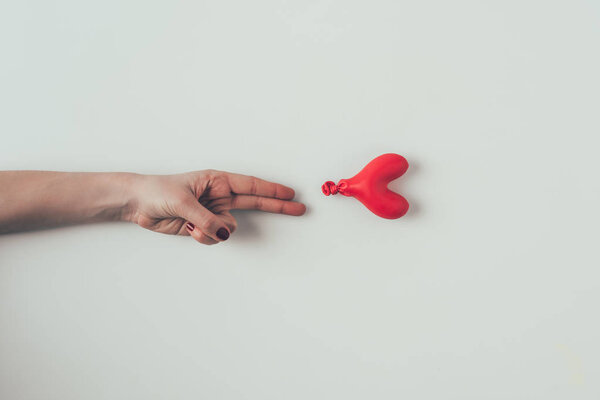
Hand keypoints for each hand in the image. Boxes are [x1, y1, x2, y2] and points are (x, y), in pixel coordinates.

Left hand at [128, 170, 305, 244]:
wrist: (137, 204)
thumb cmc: (158, 191)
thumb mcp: (183, 202)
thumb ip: (207, 219)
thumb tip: (226, 233)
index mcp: (217, 181)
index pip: (251, 185)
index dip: (273, 190)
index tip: (292, 194)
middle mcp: (219, 196)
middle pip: (255, 203)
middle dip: (277, 206)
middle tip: (299, 209)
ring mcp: (212, 212)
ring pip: (230, 228)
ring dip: (214, 231)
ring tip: (192, 224)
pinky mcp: (203, 227)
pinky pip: (216, 237)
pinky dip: (205, 238)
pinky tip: (189, 229)